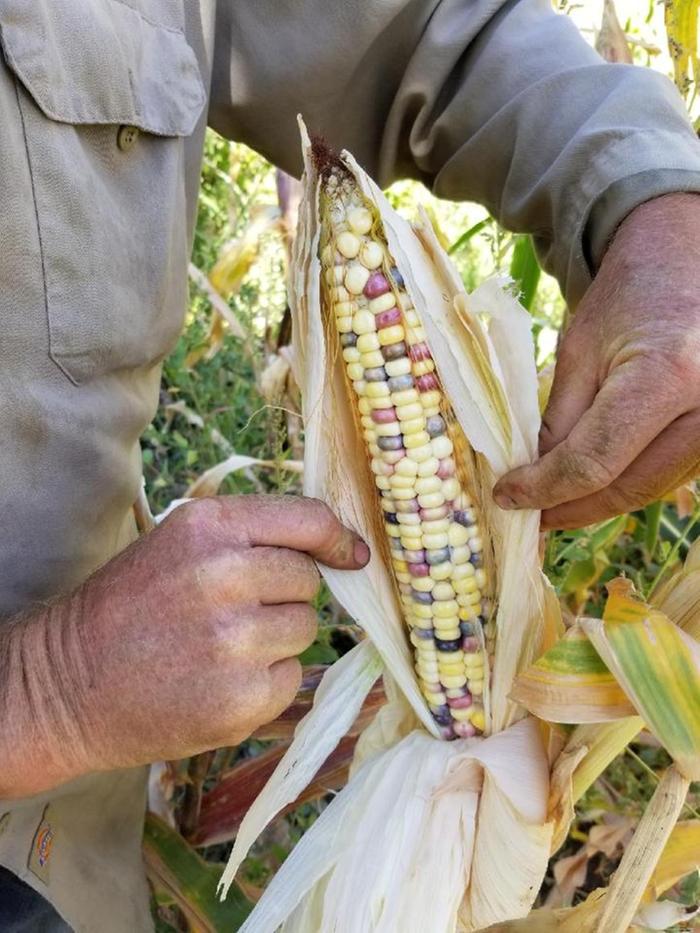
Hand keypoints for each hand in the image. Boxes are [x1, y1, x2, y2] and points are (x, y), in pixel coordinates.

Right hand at [1, 495, 368, 796]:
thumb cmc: (129, 607)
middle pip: (307, 579)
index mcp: (208, 527)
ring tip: (219, 647)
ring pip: (305, 630)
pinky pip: (291, 679)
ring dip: (276, 639)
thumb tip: (340, 550)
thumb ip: (250, 536)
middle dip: (283, 594)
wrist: (66, 684)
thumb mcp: (179, 543)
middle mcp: (224, 577)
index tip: (352, 556)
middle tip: (232, 611)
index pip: (308, 520)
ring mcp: (234, 643)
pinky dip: (266, 683)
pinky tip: (217, 681)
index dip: (337, 538)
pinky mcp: (240, 701)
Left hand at [493, 192, 699, 528]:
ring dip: (595, 504)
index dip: (544, 487)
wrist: (686, 264)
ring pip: (648, 491)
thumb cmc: (629, 297)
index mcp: (666, 378)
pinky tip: (589, 487)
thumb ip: (559, 422)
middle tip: (526, 517)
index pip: (594, 460)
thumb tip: (533, 481)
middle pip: (626, 488)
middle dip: (568, 507)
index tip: (508, 497)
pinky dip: (624, 485)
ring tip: (550, 506)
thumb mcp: (580, 352)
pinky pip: (665, 476)